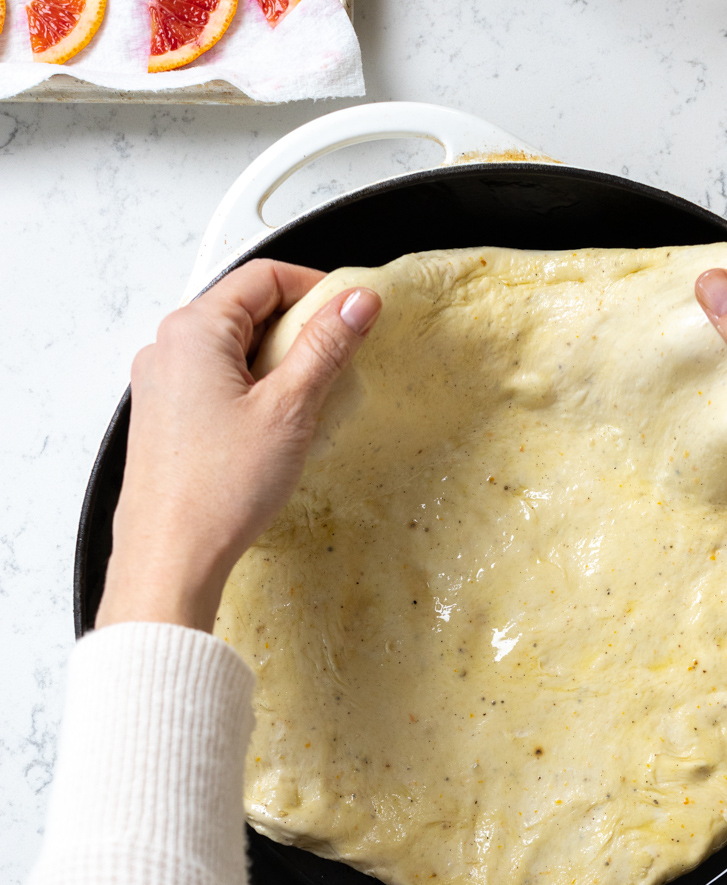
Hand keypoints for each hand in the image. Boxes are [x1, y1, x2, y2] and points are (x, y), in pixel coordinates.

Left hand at [96, 260, 380, 633]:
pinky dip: (251, 392)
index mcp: (193, 330)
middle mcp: (168, 347)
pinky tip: (273, 430)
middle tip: (335, 365)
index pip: (263, 277)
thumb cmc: (218, 490)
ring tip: (305, 407)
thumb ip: (325, 347)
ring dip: (276, 365)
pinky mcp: (165, 417)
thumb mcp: (290, 410)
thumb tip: (355, 303)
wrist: (171, 556)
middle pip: (246, 310)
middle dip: (296, 331)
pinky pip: (215, 382)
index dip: (315, 287)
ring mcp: (161, 383)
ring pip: (232, 349)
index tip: (351, 313)